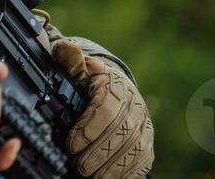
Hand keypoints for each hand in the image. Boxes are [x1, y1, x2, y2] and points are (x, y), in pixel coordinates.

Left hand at [51, 37, 153, 177]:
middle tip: (78, 165)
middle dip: (98, 153)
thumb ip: (68, 59)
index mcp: (116, 85)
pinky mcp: (147, 143)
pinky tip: (109, 177)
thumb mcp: (77, 66)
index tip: (70, 143)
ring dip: (112, 167)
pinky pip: (142, 161)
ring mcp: (144, 126)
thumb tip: (66, 48)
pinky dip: (126, 172)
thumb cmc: (89, 79)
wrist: (113, 87)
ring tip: (90, 175)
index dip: (88, 129)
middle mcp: (136, 106)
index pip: (106, 109)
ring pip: (133, 150)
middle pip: (121, 134)